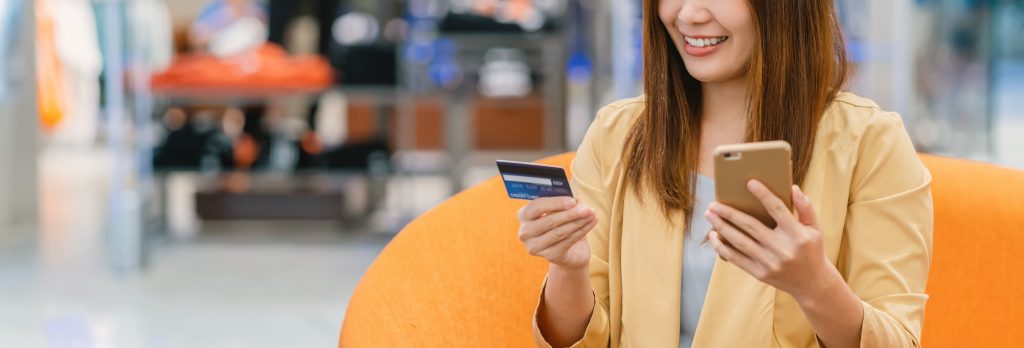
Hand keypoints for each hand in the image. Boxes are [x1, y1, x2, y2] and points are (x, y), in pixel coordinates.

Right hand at [518, 196, 597, 270]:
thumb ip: (564, 199)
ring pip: (560, 232)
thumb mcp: (561, 208)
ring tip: (592, 214)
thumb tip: (573, 194)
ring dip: (578, 222)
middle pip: (549, 221)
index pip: (536, 206)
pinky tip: (591, 223)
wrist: (569, 249)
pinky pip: (567, 242)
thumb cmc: (562, 222)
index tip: (573, 200)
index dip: (556, 203)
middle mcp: (525, 232)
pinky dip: (581, 231)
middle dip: (571, 214)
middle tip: (587, 208)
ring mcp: (535, 246)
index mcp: (524, 215)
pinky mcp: (549, 256)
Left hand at [705, 181, 833, 300]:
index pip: (777, 209)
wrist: (812, 284)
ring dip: (721, 227)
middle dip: (729, 213)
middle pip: (751, 226)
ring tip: (709, 215)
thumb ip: (805, 208)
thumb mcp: (814, 228)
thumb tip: (792, 188)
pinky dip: (722, 247)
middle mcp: (782, 249)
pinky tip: (713, 235)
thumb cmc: (811, 250)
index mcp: (797, 235)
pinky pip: (736, 258)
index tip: (749, 182)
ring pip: (740, 242)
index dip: (763, 194)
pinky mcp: (760, 274)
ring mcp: (770, 263)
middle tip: (714, 203)